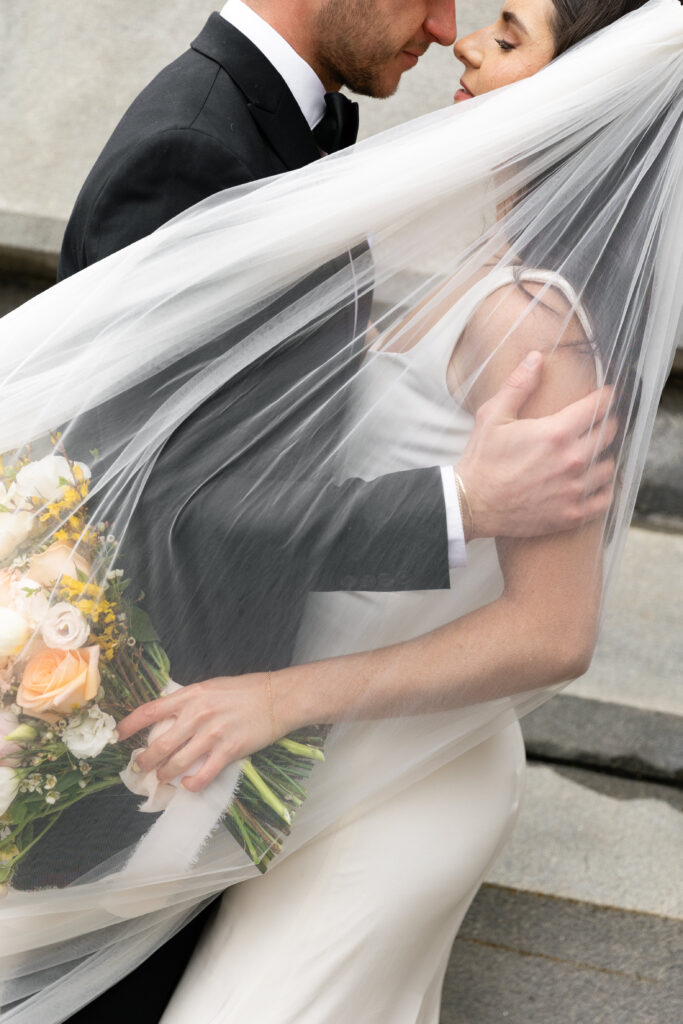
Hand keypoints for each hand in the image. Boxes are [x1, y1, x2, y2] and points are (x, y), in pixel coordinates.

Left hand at [115, 674, 275, 792]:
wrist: (278, 697)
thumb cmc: (246, 690)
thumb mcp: (211, 687)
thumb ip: (189, 701)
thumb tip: (169, 716)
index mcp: (191, 695)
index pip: (150, 711)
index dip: (130, 725)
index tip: (118, 736)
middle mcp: (197, 715)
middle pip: (159, 745)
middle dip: (144, 761)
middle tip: (139, 768)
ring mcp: (213, 734)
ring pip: (176, 763)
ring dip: (165, 775)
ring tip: (163, 778)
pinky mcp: (229, 751)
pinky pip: (202, 775)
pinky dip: (191, 784)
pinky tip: (188, 785)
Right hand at [455, 351, 616, 539]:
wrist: (472, 505)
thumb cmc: (482, 460)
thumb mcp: (493, 416)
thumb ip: (518, 385)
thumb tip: (537, 358)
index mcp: (555, 433)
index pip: (598, 407)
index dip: (605, 397)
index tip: (605, 395)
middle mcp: (571, 461)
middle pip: (609, 435)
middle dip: (605, 424)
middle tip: (596, 423)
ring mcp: (574, 490)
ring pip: (609, 467)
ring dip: (603, 458)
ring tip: (591, 454)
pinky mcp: (572, 514)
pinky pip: (604, 499)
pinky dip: (603, 490)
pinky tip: (592, 483)